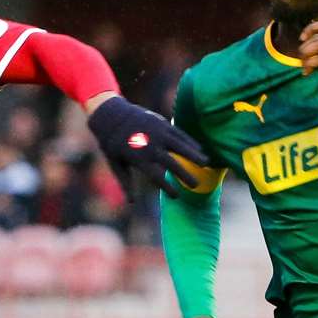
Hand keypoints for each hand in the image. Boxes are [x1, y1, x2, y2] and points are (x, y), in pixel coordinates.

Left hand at [86, 94, 209, 197]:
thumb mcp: (115, 164)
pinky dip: (189, 141)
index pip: (156, 176)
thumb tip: (131, 202)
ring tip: (206, 163)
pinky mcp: (161, 123)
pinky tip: (199, 148)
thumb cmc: (111, 143)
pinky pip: (178, 133)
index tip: (177, 197)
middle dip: (184, 174)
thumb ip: (125, 182)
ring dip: (193, 155)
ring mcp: (157, 133)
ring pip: (179, 145)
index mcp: (138, 158)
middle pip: (171, 162)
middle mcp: (150, 146)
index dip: (167, 187)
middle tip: (196, 185)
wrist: (111, 115)